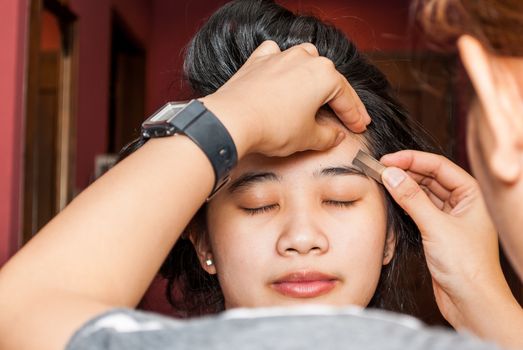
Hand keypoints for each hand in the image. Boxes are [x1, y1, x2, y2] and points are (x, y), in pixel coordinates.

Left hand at [200, 40, 370, 157]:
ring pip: (304, 61)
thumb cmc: (272, 127)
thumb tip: (336, 135)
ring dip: (313, 76)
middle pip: (328, 79)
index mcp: (324, 75)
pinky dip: (281, 64)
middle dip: (339, 98)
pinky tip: (282, 71)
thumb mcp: (308, 138)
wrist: (233, 120)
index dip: (355, 116)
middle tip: (348, 116)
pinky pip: (275, 56)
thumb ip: (328, 136)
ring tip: (317, 91)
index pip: (346, 99)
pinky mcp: (258, 61)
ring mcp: (279, 57)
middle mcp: (304, 58)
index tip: (360, 126)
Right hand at [380, 150, 515, 331]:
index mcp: (472, 194)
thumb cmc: (467, 266)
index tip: (387, 160)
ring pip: (423, 193)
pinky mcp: (437, 231)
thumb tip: (391, 174)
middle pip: (430, 177)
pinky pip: (419, 209)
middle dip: (405, 171)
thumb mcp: (436, 227)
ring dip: (404, 187)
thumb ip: (412, 198)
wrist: (472, 302)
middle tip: (379, 169)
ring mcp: (449, 217)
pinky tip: (391, 199)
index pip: (439, 166)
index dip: (412, 160)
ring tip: (382, 181)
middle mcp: (462, 202)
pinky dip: (405, 203)